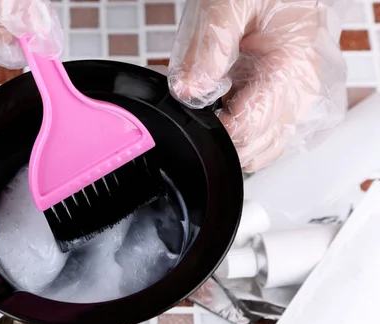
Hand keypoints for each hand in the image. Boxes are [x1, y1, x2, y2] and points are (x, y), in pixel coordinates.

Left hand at [168, 0, 347, 169]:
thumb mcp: (230, 5)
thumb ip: (209, 48)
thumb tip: (189, 91)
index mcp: (291, 76)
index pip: (247, 132)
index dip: (210, 131)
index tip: (187, 115)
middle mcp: (296, 96)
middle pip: (252, 149)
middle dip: (214, 136)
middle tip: (190, 106)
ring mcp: (290, 102)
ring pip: (256, 149)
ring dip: (224, 137)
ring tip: (205, 103)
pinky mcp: (279, 103)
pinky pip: (256, 134)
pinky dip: (232, 128)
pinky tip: (217, 104)